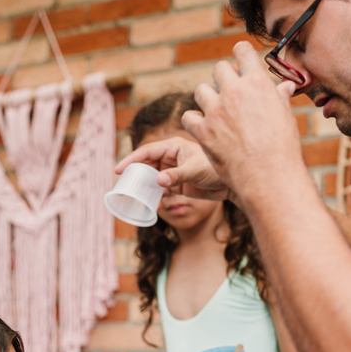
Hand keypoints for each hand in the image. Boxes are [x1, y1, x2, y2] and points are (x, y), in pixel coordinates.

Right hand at [115, 136, 229, 201]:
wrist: (231, 186)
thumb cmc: (216, 170)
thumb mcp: (195, 171)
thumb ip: (176, 176)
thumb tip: (158, 181)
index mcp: (173, 146)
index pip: (147, 151)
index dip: (131, 159)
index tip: (119, 169)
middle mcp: (171, 157)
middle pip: (146, 164)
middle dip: (135, 174)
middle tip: (124, 186)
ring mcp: (173, 170)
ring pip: (151, 177)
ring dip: (144, 186)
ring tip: (134, 196)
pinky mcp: (177, 184)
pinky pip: (160, 189)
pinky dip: (155, 196)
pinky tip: (153, 204)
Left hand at [181, 42, 307, 205]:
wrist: (268, 174)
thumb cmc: (282, 147)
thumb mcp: (285, 116)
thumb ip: (279, 97)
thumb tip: (285, 87)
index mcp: (257, 82)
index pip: (242, 51)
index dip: (240, 54)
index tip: (239, 60)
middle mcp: (234, 91)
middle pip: (218, 69)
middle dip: (223, 79)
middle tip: (228, 93)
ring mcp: (216, 110)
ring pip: (200, 91)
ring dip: (207, 99)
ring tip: (216, 112)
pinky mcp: (203, 131)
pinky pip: (189, 117)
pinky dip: (194, 121)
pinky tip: (203, 128)